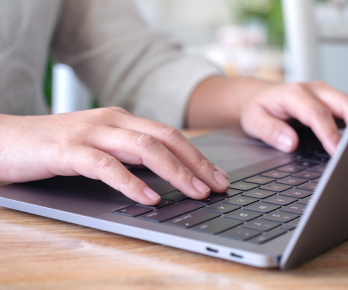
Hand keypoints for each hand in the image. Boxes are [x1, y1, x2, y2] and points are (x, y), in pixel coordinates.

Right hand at [0, 108, 229, 204]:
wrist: (3, 140)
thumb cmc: (54, 148)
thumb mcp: (99, 148)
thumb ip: (129, 156)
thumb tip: (165, 176)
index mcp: (122, 120)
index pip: (170, 136)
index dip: (198, 156)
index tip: (219, 177)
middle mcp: (111, 121)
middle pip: (166, 138)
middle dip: (197, 163)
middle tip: (218, 186)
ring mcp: (90, 133)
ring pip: (144, 148)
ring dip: (175, 171)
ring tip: (196, 192)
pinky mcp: (68, 150)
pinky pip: (106, 165)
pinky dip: (131, 182)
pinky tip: (149, 197)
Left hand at [240, 81, 347, 154]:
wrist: (258, 97)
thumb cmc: (258, 109)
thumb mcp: (254, 121)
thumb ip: (271, 131)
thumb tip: (291, 143)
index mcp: (295, 93)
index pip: (318, 114)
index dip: (329, 133)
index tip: (337, 152)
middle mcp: (315, 90)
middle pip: (344, 103)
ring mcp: (326, 95)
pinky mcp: (333, 103)